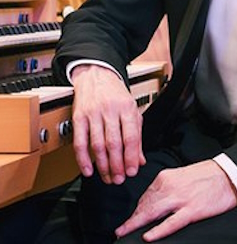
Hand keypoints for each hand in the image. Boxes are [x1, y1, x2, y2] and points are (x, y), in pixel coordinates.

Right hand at [71, 64, 144, 183]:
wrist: (96, 74)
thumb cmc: (115, 94)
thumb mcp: (131, 109)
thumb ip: (136, 135)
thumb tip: (140, 159)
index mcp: (126, 107)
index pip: (131, 137)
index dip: (131, 157)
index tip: (132, 171)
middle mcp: (110, 110)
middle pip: (114, 143)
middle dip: (117, 166)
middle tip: (119, 179)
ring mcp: (93, 113)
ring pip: (97, 145)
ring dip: (102, 165)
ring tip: (107, 177)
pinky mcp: (79, 117)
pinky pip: (80, 141)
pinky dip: (83, 159)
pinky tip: (89, 170)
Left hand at [115, 160, 236, 240]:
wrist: (227, 175)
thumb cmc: (206, 175)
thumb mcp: (181, 176)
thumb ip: (166, 187)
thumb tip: (153, 202)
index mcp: (166, 177)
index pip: (145, 196)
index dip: (136, 210)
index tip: (130, 219)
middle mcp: (170, 186)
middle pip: (145, 206)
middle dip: (132, 219)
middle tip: (120, 230)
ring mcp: (180, 199)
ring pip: (152, 214)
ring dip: (137, 224)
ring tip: (125, 233)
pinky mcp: (192, 210)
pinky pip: (171, 223)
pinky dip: (158, 230)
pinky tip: (148, 236)